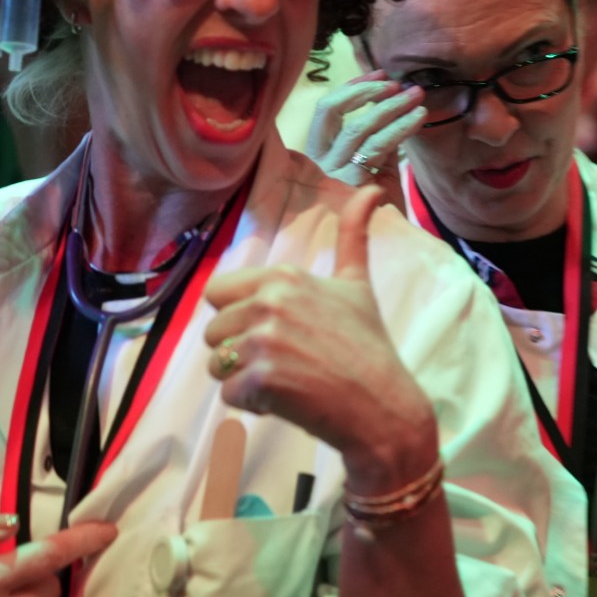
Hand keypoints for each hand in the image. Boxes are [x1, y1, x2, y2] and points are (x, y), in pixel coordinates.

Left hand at [203, 185, 437, 493]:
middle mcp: (270, 302)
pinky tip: (288, 400)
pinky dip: (252, 404)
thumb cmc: (368, 346)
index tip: (275, 331)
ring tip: (286, 380)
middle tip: (286, 362)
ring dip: (243, 379)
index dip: (238, 317)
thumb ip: (354, 235)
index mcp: (284, 277)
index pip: (217, 293)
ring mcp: (264, 340)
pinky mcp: (261, 378)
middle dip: (239, 352)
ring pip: (217, 364)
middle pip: (213, 332)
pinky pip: (228, 395)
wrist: (383, 406)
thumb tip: (373, 190)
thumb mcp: (357, 284)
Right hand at [305, 70, 425, 202]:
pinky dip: (401, 128)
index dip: (351, 88)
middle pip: (331, 110)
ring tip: (417, 97)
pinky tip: (418, 119)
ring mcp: (330, 174)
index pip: (324, 110)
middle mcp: (316, 162)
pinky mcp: (351, 185)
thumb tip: (392, 106)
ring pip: (357, 127)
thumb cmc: (377, 210)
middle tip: (400, 84)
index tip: (379, 74)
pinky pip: (378, 146)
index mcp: (315, 154)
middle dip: (368, 91)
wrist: (385, 248)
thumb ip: (377, 140)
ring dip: (391, 107)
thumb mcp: (374, 168)